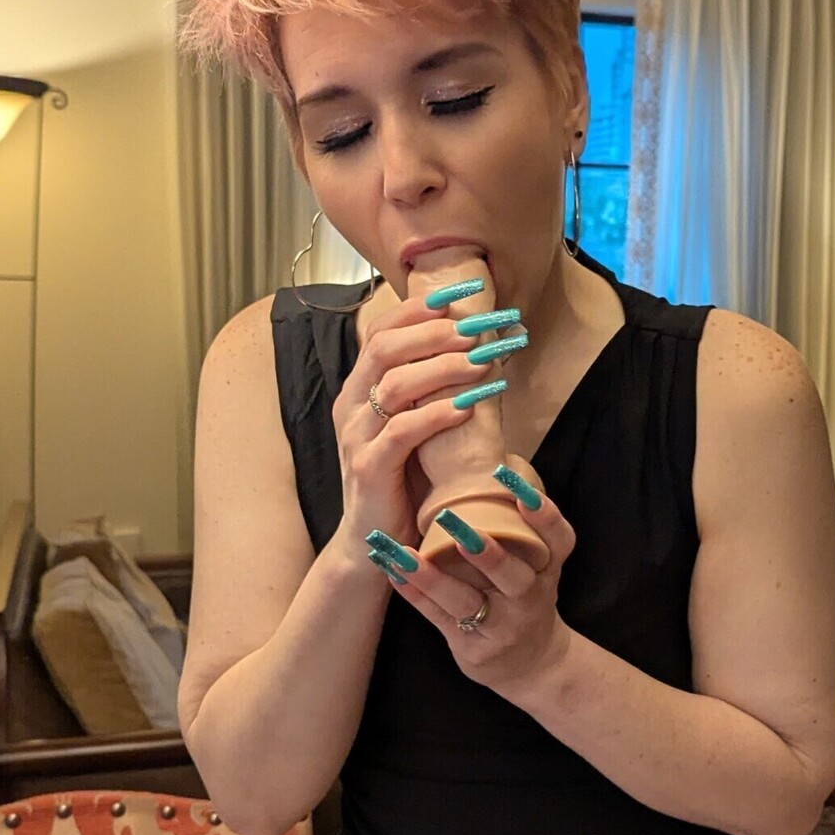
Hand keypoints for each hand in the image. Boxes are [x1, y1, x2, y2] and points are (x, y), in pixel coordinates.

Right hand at [331, 288, 501, 565]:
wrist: (372, 541)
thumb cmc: (402, 478)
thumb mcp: (413, 424)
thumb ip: (428, 388)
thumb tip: (474, 343)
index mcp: (360, 388)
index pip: (382, 331)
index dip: (419, 309)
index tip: (461, 294)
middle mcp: (352, 405)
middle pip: (385, 348)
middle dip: (434, 333)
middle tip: (477, 329)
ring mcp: (356, 436)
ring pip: (395, 384)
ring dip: (442, 368)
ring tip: (481, 361)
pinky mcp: (369, 468)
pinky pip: (402, 431)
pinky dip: (436, 414)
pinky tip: (466, 407)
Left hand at [365, 463, 576, 698]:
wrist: (531, 663)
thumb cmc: (524, 592)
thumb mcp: (536, 560)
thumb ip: (517, 522)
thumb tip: (490, 458)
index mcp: (549, 566)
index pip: (557, 538)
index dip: (543, 516)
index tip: (520, 491)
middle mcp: (531, 597)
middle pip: (513, 575)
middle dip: (487, 552)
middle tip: (457, 525)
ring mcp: (503, 626)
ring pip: (466, 600)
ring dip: (433, 576)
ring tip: (405, 554)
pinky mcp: (474, 648)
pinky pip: (439, 618)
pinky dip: (414, 593)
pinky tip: (391, 570)